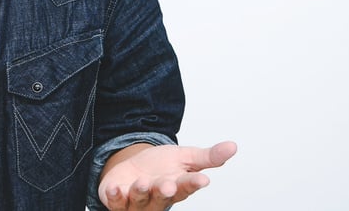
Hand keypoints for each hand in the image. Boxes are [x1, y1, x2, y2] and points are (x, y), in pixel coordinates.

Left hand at [98, 140, 236, 209]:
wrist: (133, 166)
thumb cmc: (161, 166)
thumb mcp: (185, 157)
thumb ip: (208, 156)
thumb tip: (233, 146)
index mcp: (177, 187)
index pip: (187, 187)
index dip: (193, 184)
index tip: (202, 180)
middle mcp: (158, 197)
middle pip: (162, 197)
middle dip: (164, 192)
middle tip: (168, 184)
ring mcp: (136, 201)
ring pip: (140, 201)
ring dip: (141, 193)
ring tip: (143, 182)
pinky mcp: (116, 199)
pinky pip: (115, 202)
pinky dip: (115, 197)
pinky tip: (115, 189)